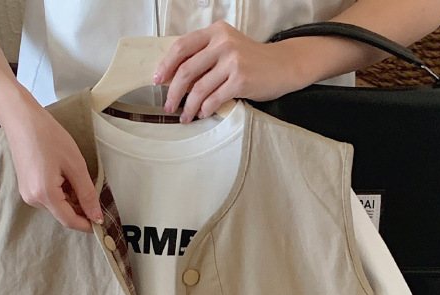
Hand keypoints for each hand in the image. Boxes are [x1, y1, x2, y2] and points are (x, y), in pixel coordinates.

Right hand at [1, 101, 103, 232]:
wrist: (21, 118)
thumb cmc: (49, 136)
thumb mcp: (75, 165)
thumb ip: (87, 194)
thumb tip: (97, 218)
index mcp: (44, 195)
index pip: (69, 221)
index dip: (87, 225)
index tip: (102, 222)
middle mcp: (33, 200)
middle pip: (63, 214)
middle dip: (81, 208)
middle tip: (93, 188)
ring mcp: (27, 194)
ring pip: (57, 206)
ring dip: (72, 198)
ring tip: (77, 175)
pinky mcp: (26, 187)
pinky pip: (49, 198)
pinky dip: (62, 192)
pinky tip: (66, 175)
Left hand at [152, 21, 301, 122]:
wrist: (282, 66)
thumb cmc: (251, 60)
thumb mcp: (227, 47)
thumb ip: (205, 55)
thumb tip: (175, 77)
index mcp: (215, 32)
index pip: (181, 46)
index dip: (166, 65)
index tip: (157, 80)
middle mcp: (223, 43)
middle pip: (186, 70)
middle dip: (173, 92)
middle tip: (168, 106)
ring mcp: (232, 61)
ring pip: (199, 88)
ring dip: (188, 106)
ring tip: (185, 117)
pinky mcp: (241, 80)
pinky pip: (214, 99)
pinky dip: (205, 109)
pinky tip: (202, 114)